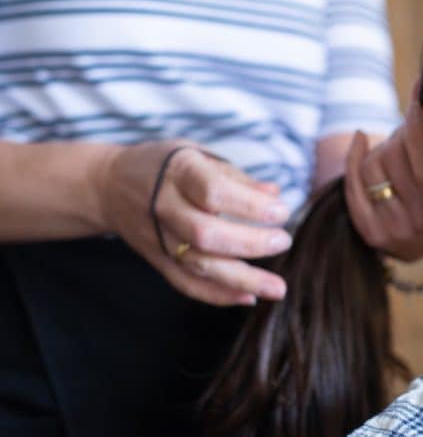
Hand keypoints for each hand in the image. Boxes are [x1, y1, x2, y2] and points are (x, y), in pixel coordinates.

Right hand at [97, 140, 291, 305]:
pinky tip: (249, 297)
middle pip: (205, 233)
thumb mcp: (198, 155)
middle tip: (283, 242)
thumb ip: (236, 177)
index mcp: (179, 172)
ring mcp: (158, 237)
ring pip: (198, 265)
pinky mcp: (157, 260)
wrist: (109, 185)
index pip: (214, 192)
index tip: (281, 212)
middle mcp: (164, 206)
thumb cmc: (165, 165)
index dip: (250, 205)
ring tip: (277, 288)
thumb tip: (274, 194)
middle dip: (250, 243)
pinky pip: (186, 283)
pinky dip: (218, 295)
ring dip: (242, 279)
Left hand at [344, 82, 422, 259]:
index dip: (419, 116)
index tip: (421, 83)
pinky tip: (361, 139)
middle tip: (412, 135)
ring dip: (381, 151)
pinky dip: (354, 157)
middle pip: (392, 154)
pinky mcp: (372, 232)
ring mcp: (395, 227)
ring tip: (400, 156)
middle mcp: (422, 217)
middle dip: (400, 136)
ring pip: (370, 166)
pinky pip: (352, 184)